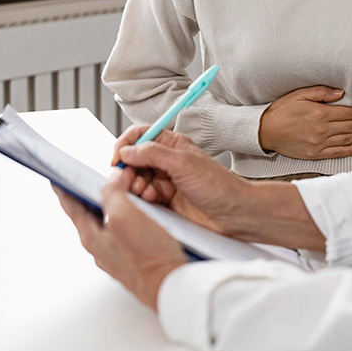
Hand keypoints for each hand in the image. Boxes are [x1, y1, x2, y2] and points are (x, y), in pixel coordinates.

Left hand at [54, 170, 187, 309]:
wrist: (171, 286)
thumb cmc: (147, 257)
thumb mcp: (124, 215)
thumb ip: (112, 192)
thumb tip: (113, 178)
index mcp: (91, 236)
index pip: (71, 206)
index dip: (64, 187)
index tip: (57, 176)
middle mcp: (101, 246)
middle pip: (91, 211)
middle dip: (98, 191)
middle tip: (104, 176)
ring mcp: (117, 252)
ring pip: (111, 219)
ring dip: (118, 201)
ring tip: (129, 188)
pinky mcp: (134, 255)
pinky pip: (127, 228)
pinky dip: (131, 213)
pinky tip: (144, 209)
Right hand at [116, 131, 325, 250]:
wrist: (233, 214)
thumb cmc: (218, 185)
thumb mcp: (183, 163)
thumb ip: (152, 153)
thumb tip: (127, 151)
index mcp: (172, 145)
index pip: (140, 136)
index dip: (126, 144)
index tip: (117, 157)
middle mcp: (166, 162)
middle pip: (134, 159)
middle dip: (129, 168)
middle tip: (130, 178)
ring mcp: (165, 182)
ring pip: (136, 179)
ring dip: (136, 185)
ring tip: (147, 191)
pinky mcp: (164, 202)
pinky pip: (143, 198)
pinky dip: (143, 199)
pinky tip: (153, 201)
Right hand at [258, 86, 351, 159]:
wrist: (265, 131)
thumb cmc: (282, 110)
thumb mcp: (300, 94)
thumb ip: (321, 92)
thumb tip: (341, 93)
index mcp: (321, 114)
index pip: (350, 114)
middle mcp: (323, 130)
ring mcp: (319, 143)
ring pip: (349, 141)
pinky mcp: (315, 154)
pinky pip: (338, 153)